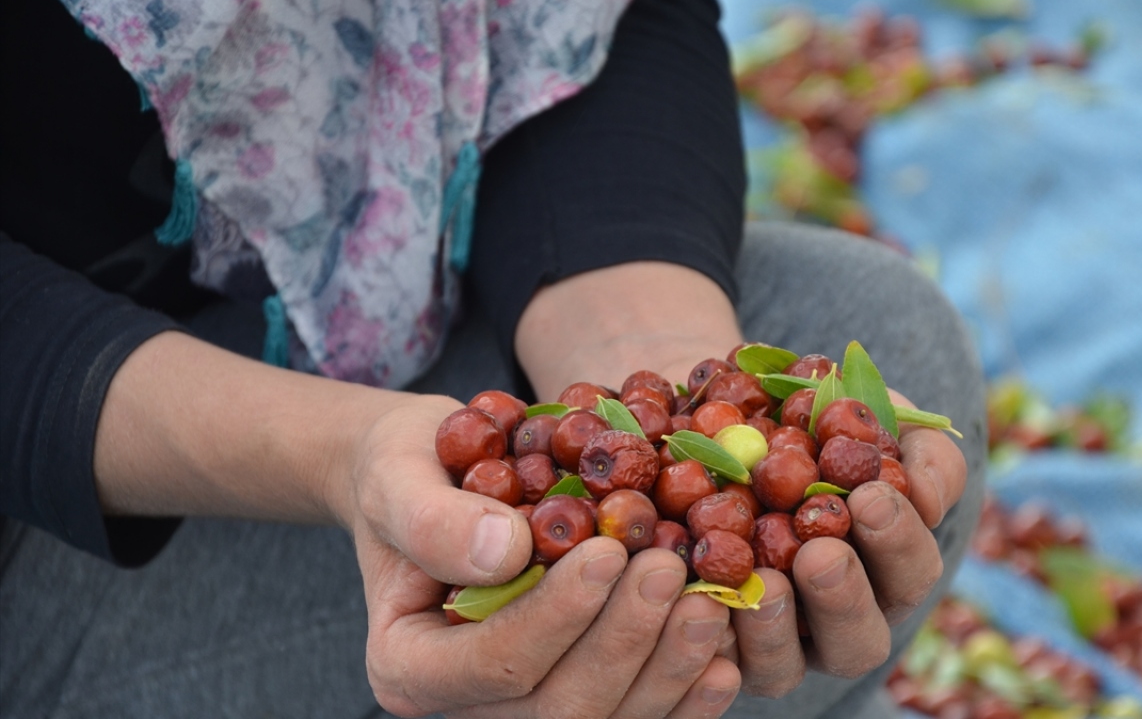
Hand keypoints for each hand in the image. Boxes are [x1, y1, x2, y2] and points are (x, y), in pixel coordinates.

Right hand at [339, 399, 740, 717]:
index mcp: (410, 664)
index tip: (608, 551)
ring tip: (708, 603)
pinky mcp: (576, 690)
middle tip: (670, 571)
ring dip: (666, 670)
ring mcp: (525, 707)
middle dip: (623, 644)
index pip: (496, 664)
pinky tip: (724, 661)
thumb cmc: (409, 466)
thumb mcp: (398, 471)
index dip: (558, 616)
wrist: (435, 473)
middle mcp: (468, 703)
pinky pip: (635, 716)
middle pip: (559, 710)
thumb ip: (433, 518)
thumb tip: (504, 552)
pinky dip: (683, 696)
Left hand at [729, 388, 967, 695]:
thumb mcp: (871, 418)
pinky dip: (705, 630)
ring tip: (765, 581)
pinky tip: (695, 595)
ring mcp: (769, 644)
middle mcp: (832, 620)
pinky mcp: (708, 647)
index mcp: (884, 570)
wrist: (717, 417)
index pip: (911, 572)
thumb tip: (931, 499)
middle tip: (821, 554)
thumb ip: (916, 451)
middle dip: (843, 599)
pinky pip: (709, 661)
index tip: (870, 495)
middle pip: (857, 642)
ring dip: (775, 629)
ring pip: (782, 669)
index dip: (898, 541)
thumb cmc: (807, 421)